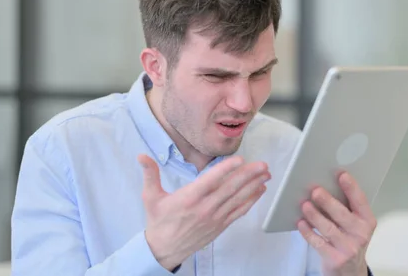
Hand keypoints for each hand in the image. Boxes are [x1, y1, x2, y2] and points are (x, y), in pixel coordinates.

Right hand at [138, 154, 269, 270]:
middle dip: (248, 175)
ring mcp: (215, 217)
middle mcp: (205, 208)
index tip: (240, 160)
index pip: (211, 181)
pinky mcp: (220, 225)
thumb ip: (150, 174)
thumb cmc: (159, 221)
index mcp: (189, 198)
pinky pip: (239, 212)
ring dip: (254, 185)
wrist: (164, 249)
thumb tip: (141, 157)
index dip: (226, 169)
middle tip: (263, 164)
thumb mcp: (150, 197)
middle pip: (230, 189)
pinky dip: (251, 201)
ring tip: (266, 174)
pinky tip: (260, 190)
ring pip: (238, 199)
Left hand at [297, 172, 376, 275]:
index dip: (351, 187)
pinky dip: (308, 232)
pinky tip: (301, 223)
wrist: (350, 272)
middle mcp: (361, 234)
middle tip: (315, 190)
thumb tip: (325, 186)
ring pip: (329, 228)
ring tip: (304, 205)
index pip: (360, 201)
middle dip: (328, 201)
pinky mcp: (335, 259)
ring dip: (315, 216)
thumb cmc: (349, 240)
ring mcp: (348, 248)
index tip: (341, 174)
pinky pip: (318, 242)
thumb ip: (345, 208)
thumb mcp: (354, 225)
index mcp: (367, 221)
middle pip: (342, 214)